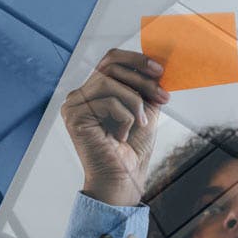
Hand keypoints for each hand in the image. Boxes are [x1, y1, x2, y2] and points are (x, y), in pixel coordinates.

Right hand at [60, 49, 167, 205]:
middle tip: (163, 97)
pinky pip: (107, 102)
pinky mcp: (73, 116)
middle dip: (142, 80)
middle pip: (110, 67)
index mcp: (95, 91)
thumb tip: (157, 65)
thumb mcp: (145, 109)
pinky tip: (122, 135)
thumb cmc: (134, 147)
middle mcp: (80, 95)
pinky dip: (125, 117)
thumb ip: (145, 87)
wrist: (124, 178)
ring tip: (143, 121)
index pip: (110, 60)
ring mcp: (73, 105)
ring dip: (135, 100)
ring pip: (109, 82)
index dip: (135, 59)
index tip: (159, 70)